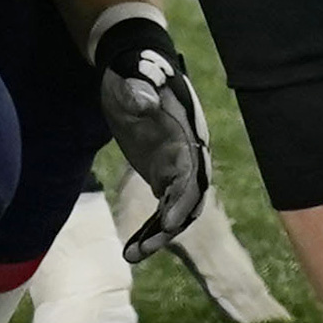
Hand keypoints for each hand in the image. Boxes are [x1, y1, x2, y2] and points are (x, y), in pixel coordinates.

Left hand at [94, 18, 208, 261]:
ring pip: (176, 211)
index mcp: (188, 134)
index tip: (169, 222)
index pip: (193, 173)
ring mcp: (177, 167)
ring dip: (158, 235)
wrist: (131, 66)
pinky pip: (162, 209)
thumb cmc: (134, 69)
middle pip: (188, 199)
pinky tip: (130, 250)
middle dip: (170, 226)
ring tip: (131, 256)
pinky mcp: (162, 174)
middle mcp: (189, 155)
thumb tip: (143, 100)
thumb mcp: (134, 75)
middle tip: (144, 249)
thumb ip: (141, 88)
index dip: (183, 198)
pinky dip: (150, 230)